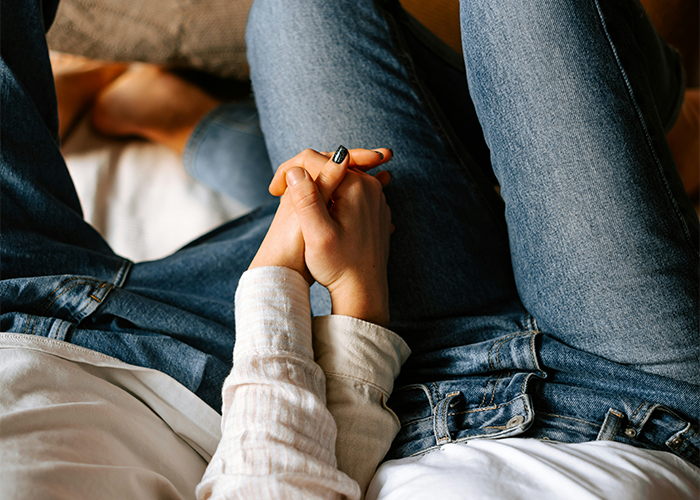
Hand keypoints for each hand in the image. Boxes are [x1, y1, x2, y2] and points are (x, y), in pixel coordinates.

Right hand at [285, 147, 392, 325]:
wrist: (364, 291)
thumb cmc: (339, 266)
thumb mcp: (317, 234)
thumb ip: (306, 199)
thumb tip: (295, 170)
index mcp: (354, 186)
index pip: (315, 160)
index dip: (289, 171)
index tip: (274, 191)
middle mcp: (370, 187)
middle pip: (331, 165)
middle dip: (305, 176)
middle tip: (282, 194)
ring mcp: (377, 199)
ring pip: (342, 178)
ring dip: (321, 186)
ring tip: (299, 204)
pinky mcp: (377, 211)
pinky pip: (353, 193)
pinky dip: (336, 197)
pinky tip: (322, 212)